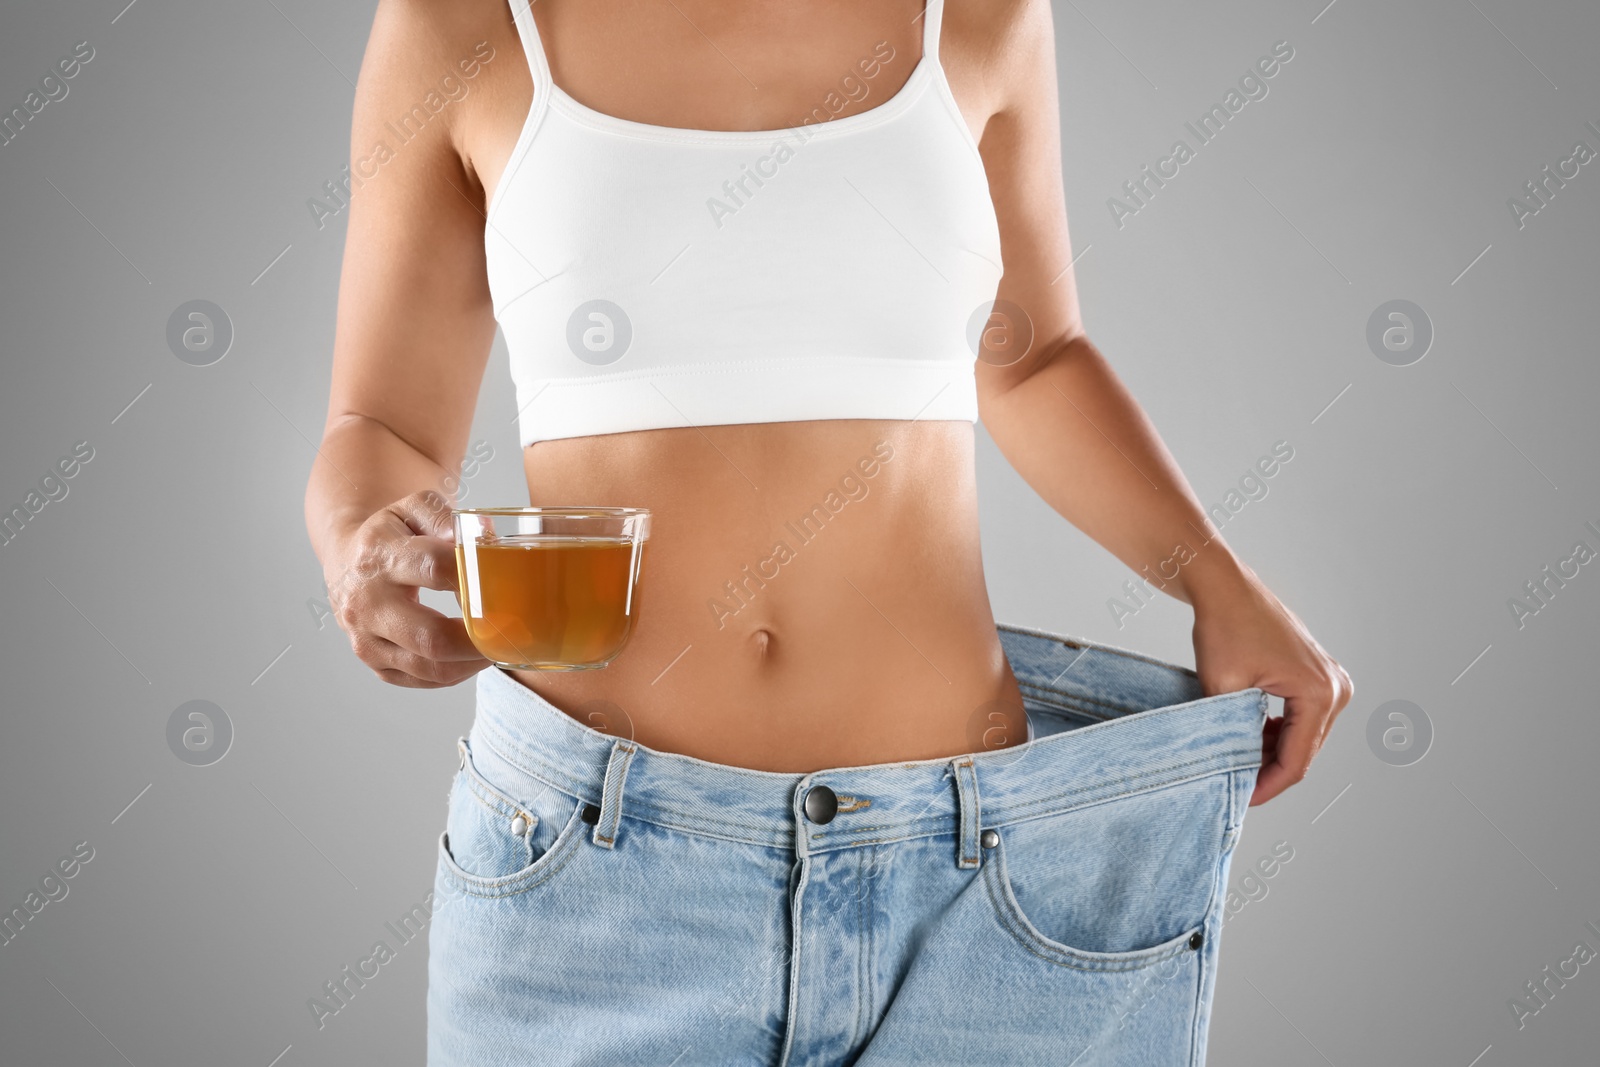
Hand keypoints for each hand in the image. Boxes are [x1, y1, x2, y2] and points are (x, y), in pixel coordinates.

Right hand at [325, 489, 489, 687]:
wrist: (347, 564)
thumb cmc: (392, 536)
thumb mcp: (413, 509)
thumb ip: (445, 516)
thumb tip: (484, 536)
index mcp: (380, 556)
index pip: (434, 568)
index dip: (476, 577)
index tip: (506, 583)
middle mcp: (367, 602)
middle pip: (432, 637)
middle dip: (481, 639)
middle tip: (513, 630)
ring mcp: (366, 638)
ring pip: (430, 668)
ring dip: (473, 662)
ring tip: (498, 645)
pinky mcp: (374, 663)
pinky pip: (423, 679)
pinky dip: (457, 672)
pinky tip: (472, 655)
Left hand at [1189, 563, 1352, 804]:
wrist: (1224, 588)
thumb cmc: (1224, 628)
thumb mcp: (1223, 689)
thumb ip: (1232, 735)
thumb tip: (1232, 773)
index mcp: (1320, 693)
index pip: (1296, 761)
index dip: (1267, 787)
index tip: (1240, 800)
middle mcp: (1336, 688)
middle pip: (1303, 751)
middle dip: (1269, 772)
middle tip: (1234, 787)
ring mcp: (1331, 681)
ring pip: (1302, 737)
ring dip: (1271, 753)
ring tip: (1236, 764)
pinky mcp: (1319, 675)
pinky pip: (1300, 717)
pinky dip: (1275, 732)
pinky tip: (1248, 740)